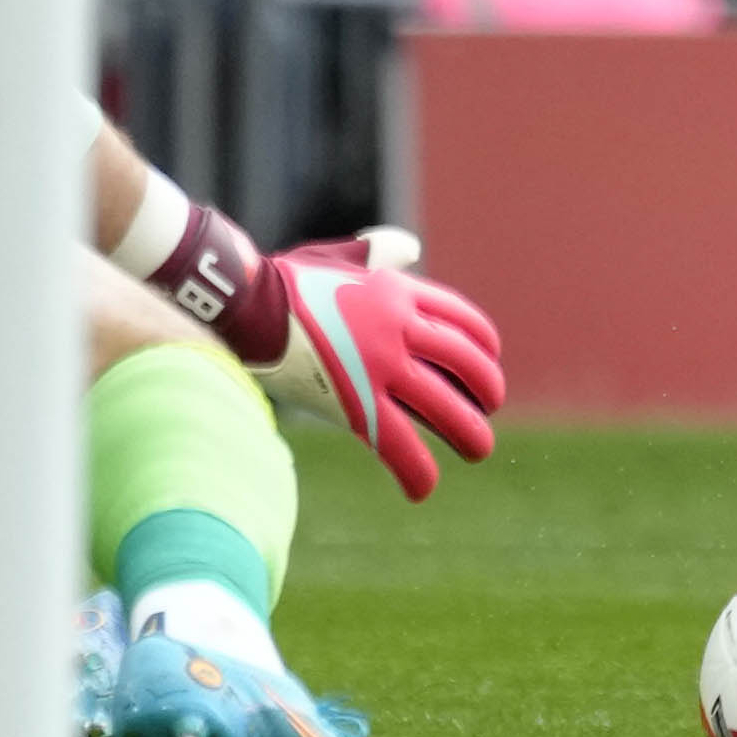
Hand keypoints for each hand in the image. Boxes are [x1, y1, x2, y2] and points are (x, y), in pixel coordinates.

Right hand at [230, 230, 505, 500]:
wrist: (248, 307)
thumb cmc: (286, 282)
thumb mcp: (341, 257)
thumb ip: (378, 252)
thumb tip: (409, 247)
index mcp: (399, 291)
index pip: (463, 320)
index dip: (484, 345)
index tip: (488, 360)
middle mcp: (399, 327)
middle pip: (466, 363)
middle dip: (486, 389)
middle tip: (488, 409)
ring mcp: (380, 366)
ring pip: (444, 407)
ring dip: (469, 433)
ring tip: (478, 451)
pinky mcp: (356, 403)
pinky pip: (399, 444)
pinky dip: (416, 470)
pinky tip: (423, 488)